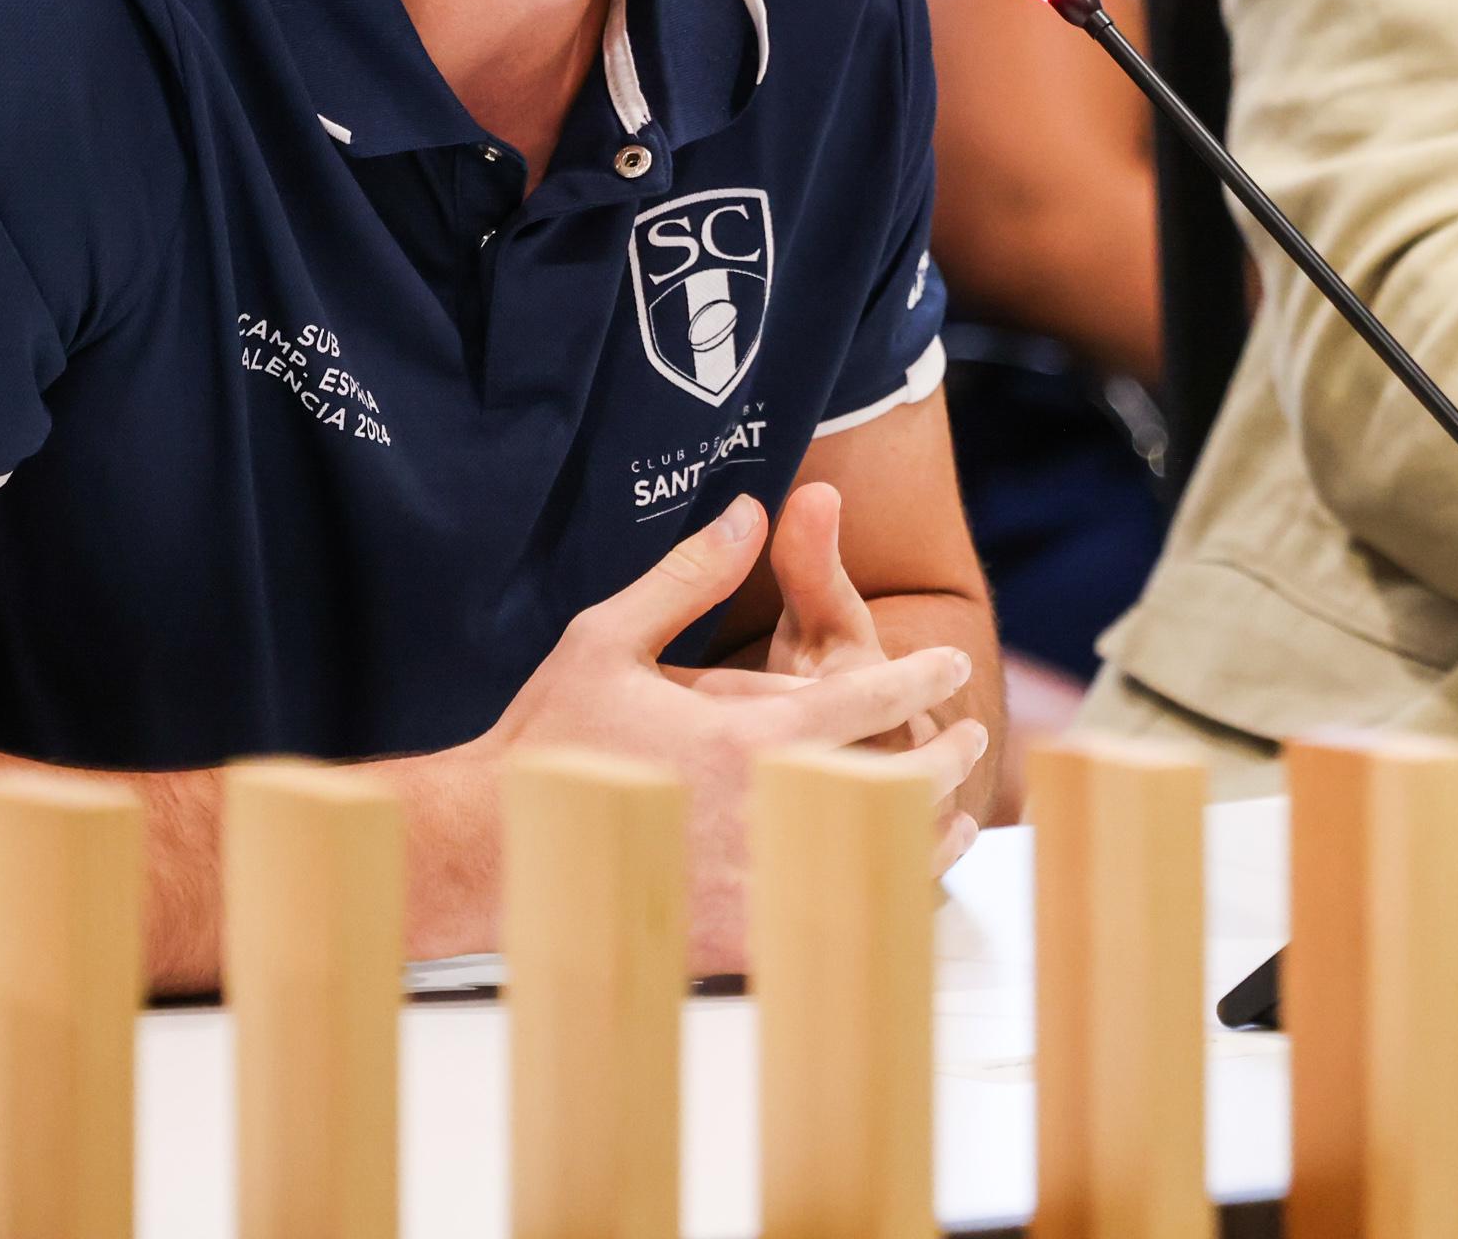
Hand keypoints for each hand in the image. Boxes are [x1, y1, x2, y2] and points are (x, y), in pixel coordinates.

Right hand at [473, 491, 980, 971]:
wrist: (487, 856)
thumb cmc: (546, 744)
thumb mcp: (608, 638)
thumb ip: (688, 576)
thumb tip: (749, 511)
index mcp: (746, 739)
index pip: (867, 699)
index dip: (921, 678)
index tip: (951, 665)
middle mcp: (766, 814)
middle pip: (895, 788)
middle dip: (942, 760)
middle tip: (970, 740)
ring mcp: (756, 887)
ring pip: (876, 863)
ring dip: (929, 837)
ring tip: (956, 819)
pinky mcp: (736, 945)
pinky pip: (830, 924)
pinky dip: (879, 903)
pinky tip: (892, 890)